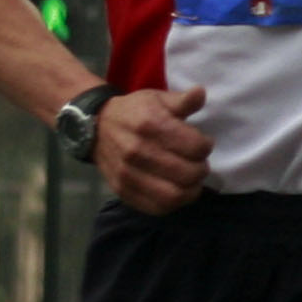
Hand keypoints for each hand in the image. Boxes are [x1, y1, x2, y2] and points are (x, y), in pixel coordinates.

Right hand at [97, 86, 210, 213]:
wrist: (95, 127)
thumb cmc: (134, 111)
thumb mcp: (157, 98)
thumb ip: (182, 100)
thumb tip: (200, 93)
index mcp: (150, 125)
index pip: (195, 147)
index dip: (206, 146)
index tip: (203, 144)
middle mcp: (138, 151)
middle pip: (188, 173)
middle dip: (201, 169)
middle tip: (199, 164)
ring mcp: (129, 174)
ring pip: (174, 195)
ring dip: (191, 190)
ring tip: (191, 180)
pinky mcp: (124, 191)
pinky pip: (157, 208)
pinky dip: (173, 203)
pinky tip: (176, 190)